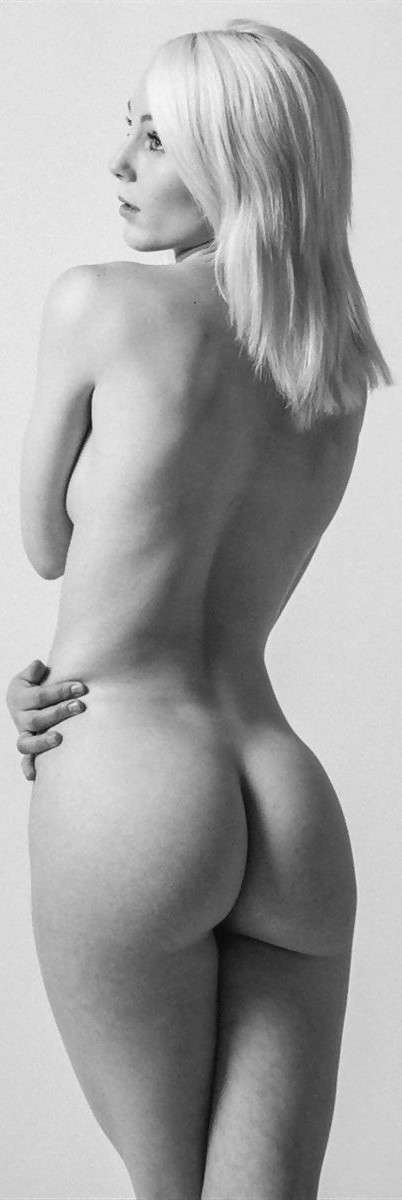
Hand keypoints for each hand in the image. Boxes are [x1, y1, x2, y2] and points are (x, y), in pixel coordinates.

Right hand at [6, 659, 86, 781]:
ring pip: (26, 743)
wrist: (29, 700)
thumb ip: (34, 671)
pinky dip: (28, 768)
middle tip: (80, 706)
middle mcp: (20, 719)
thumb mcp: (31, 675)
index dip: (60, 691)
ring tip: (59, 738)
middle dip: (59, 712)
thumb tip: (39, 666)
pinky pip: (26, 760)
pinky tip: (35, 775)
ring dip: (42, 741)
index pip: (40, 696)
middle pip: (36, 719)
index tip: (81, 687)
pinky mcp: (30, 749)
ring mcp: (25, 735)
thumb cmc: (37, 685)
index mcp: (20, 698)